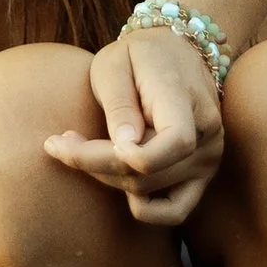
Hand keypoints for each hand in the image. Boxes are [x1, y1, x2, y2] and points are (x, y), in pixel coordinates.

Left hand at [43, 24, 225, 228]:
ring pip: (147, 192)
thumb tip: (123, 148)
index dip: (136, 157)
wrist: (175, 55)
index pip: (175, 143)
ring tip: (78, 148)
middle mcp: (207, 136)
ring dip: (105, 177)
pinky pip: (173, 211)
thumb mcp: (115, 64)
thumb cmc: (139, 57)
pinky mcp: (200, 177)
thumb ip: (119, 104)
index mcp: (186, 101)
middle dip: (93, 163)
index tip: (94, 142)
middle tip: (58, 141)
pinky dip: (140, 205)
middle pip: (146, 174)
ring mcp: (208, 161)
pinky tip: (112, 176)